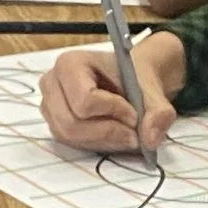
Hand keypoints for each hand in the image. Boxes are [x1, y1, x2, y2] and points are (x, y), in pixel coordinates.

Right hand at [38, 32, 184, 155]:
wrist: (130, 80)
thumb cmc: (134, 78)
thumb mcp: (152, 91)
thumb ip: (157, 113)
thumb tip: (150, 139)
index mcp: (71, 63)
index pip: (84, 100)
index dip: (113, 112)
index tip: (134, 114)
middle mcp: (52, 83)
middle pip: (72, 124)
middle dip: (107, 133)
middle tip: (133, 134)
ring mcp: (49, 105)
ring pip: (70, 136)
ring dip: (102, 141)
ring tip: (126, 135)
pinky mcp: (54, 122)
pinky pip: (70, 143)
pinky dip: (95, 144)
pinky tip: (113, 136)